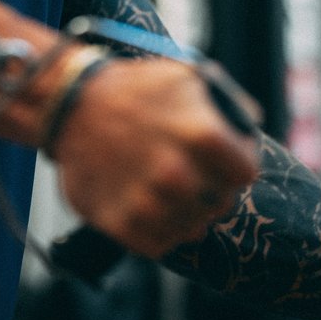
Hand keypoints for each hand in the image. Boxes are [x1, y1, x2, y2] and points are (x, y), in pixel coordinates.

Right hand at [52, 57, 259, 259]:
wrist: (70, 104)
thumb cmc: (134, 89)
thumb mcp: (186, 77)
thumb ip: (228, 105)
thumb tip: (250, 127)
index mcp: (202, 135)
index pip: (246, 173)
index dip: (234, 163)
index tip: (219, 158)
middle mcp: (178, 174)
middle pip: (220, 203)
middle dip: (208, 186)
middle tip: (183, 166)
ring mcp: (149, 203)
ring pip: (193, 228)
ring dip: (183, 210)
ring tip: (161, 182)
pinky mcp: (123, 225)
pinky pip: (160, 242)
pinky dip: (156, 226)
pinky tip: (142, 198)